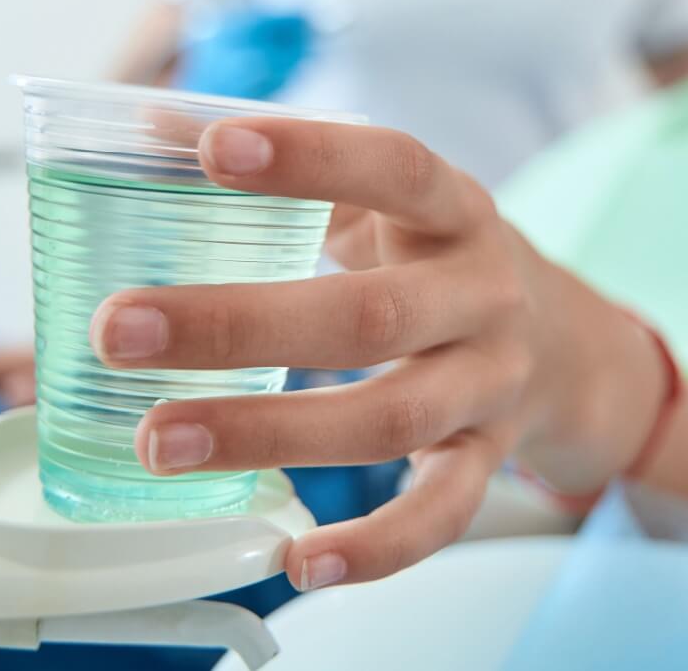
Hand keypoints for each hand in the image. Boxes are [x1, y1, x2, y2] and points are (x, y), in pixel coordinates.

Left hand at [89, 118, 671, 589]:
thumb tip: (146, 124)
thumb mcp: (386, 199)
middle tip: (121, 329)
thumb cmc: (438, 257)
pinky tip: (298, 562)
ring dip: (270, 434)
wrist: (566, 341)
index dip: (309, 158)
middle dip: (239, 324)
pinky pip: (442, 514)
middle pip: (371, 315)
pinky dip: (376, 548)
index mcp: (455, 209)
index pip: (394, 169)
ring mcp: (492, 384)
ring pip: (391, 419)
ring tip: (156, 441)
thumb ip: (287, 166)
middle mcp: (484, 294)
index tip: (210, 149)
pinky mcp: (489, 460)